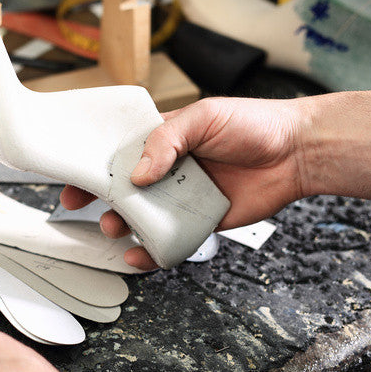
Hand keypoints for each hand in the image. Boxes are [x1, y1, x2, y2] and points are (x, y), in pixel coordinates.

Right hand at [61, 96, 309, 268]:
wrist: (297, 152)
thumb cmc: (254, 125)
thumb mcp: (203, 117)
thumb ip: (167, 141)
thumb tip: (138, 174)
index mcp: (165, 142)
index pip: (120, 155)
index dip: (95, 169)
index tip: (73, 183)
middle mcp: (171, 172)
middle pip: (126, 191)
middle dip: (104, 202)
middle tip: (94, 209)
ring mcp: (184, 199)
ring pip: (144, 218)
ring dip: (124, 226)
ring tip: (117, 227)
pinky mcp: (202, 223)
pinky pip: (172, 240)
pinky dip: (153, 251)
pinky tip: (140, 254)